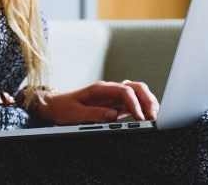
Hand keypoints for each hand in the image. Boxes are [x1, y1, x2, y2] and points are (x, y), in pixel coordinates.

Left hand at [33, 81, 158, 124]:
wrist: (54, 107)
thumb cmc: (62, 108)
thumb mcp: (75, 113)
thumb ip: (94, 114)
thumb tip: (113, 116)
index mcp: (100, 89)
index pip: (125, 91)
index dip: (135, 103)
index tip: (140, 117)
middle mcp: (110, 91)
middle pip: (136, 88)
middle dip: (148, 99)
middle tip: (154, 116)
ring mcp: (113, 98)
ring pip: (138, 95)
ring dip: (148, 103)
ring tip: (154, 117)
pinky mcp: (115, 107)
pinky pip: (133, 104)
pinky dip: (143, 109)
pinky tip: (146, 119)